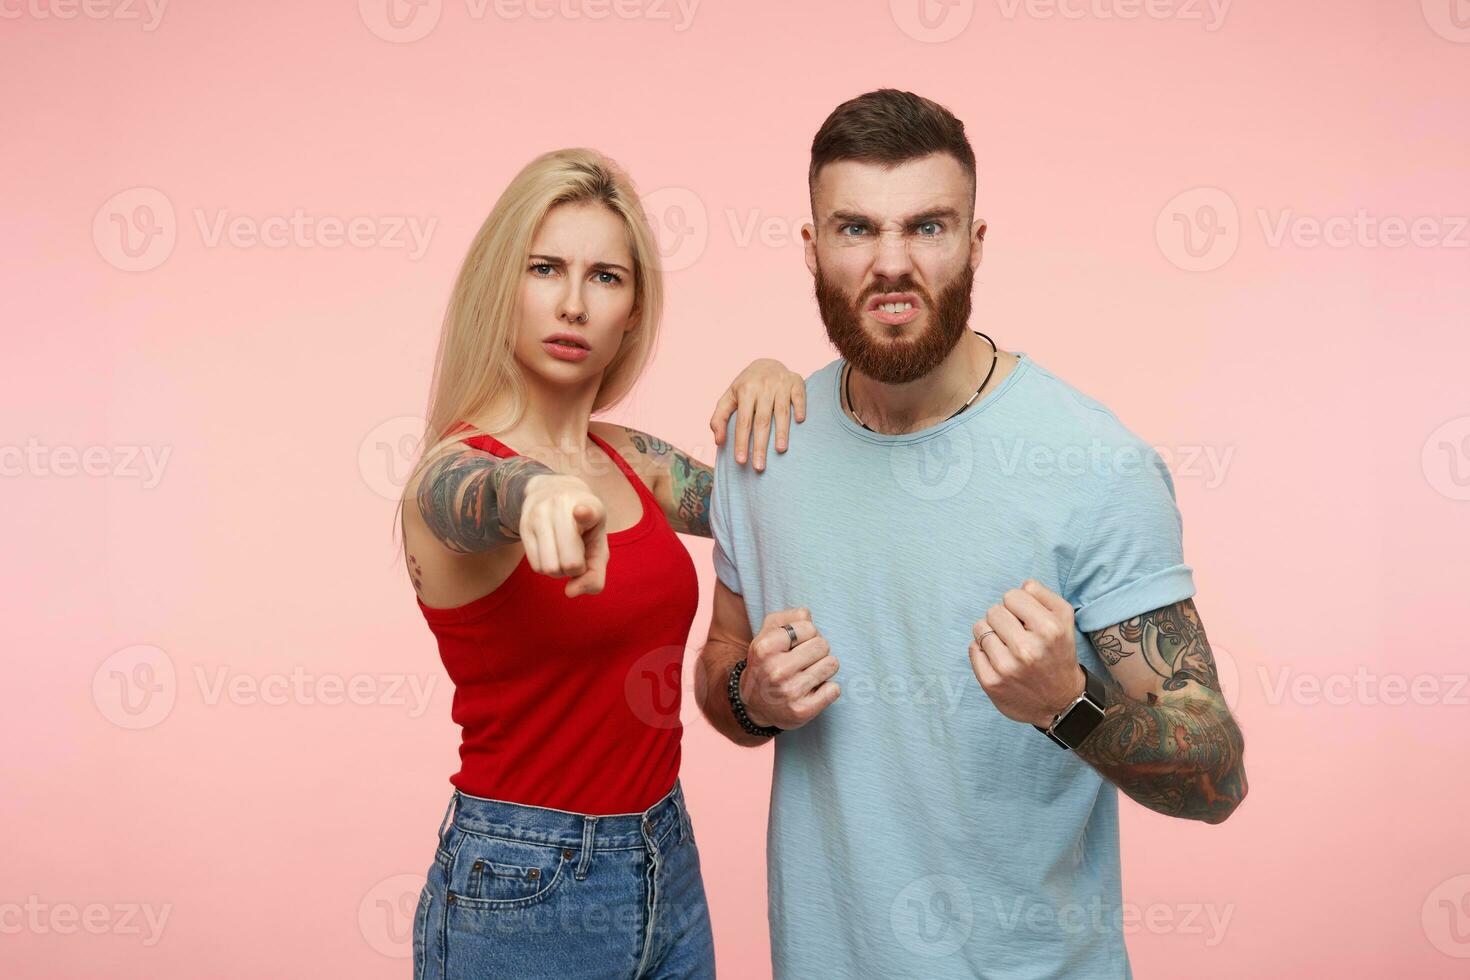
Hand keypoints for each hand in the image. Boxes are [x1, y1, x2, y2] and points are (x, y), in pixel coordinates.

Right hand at [517, 473, 608, 597]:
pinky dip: (546, 568)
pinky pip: (536, 566)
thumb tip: (570, 592)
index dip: (585, 513)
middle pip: (569, 563)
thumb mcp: (598, 544)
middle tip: (578, 553)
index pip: (586, 511)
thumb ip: (595, 574)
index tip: (581, 512)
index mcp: (590, 506)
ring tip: (563, 552)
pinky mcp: (523, 525)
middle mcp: (562, 507)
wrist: (552, 491)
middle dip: (576, 569)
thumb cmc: (584, 526)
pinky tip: (551, 552)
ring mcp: (539, 514)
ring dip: (559, 571)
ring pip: (549, 568)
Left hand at [709, 358, 806, 471]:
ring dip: (781, 431)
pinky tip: (800, 421)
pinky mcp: (796, 382)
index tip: (741, 461)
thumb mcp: (729, 398)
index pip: (742, 422)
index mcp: (745, 391)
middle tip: (759, 467)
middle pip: (761, 421)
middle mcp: (763, 387)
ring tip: (780, 450)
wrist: (767, 362)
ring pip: (782, 411)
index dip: (741, 442)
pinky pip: (799, 397)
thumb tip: (719, 442)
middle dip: (760, 445)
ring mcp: (781, 384)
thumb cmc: (746, 387)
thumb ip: (719, 418)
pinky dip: (800, 408)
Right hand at [740, 607, 839, 729]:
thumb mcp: (767, 634)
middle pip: (822, 645)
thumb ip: (787, 617)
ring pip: (831, 664)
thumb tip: (808, 615)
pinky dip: (828, 688)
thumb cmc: (766, 662)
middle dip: (817, 650)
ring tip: (808, 674)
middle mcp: (776, 670)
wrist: (754, 704)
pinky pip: (834, 689)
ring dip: (824, 668)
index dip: (807, 633)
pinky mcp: (802, 710)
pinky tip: (813, 690)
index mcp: (765, 648)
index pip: (808, 627)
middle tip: (804, 660)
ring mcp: (789, 692)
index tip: (797, 644)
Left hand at [967, 579, 1084, 728]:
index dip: (1019, 605)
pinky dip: (983, 650)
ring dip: (992, 633)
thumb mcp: (1065, 621)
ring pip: (980, 627)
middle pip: (994, 610)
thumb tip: (1021, 586)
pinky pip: (973, 648)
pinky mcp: (991, 682)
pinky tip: (999, 659)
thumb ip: (1043, 595)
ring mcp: (1007, 668)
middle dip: (1004, 618)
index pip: (1013, 595)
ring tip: (1008, 646)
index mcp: (1050, 629)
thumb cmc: (1058, 654)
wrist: (1061, 702)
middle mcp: (1028, 649)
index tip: (1027, 619)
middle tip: (1017, 634)